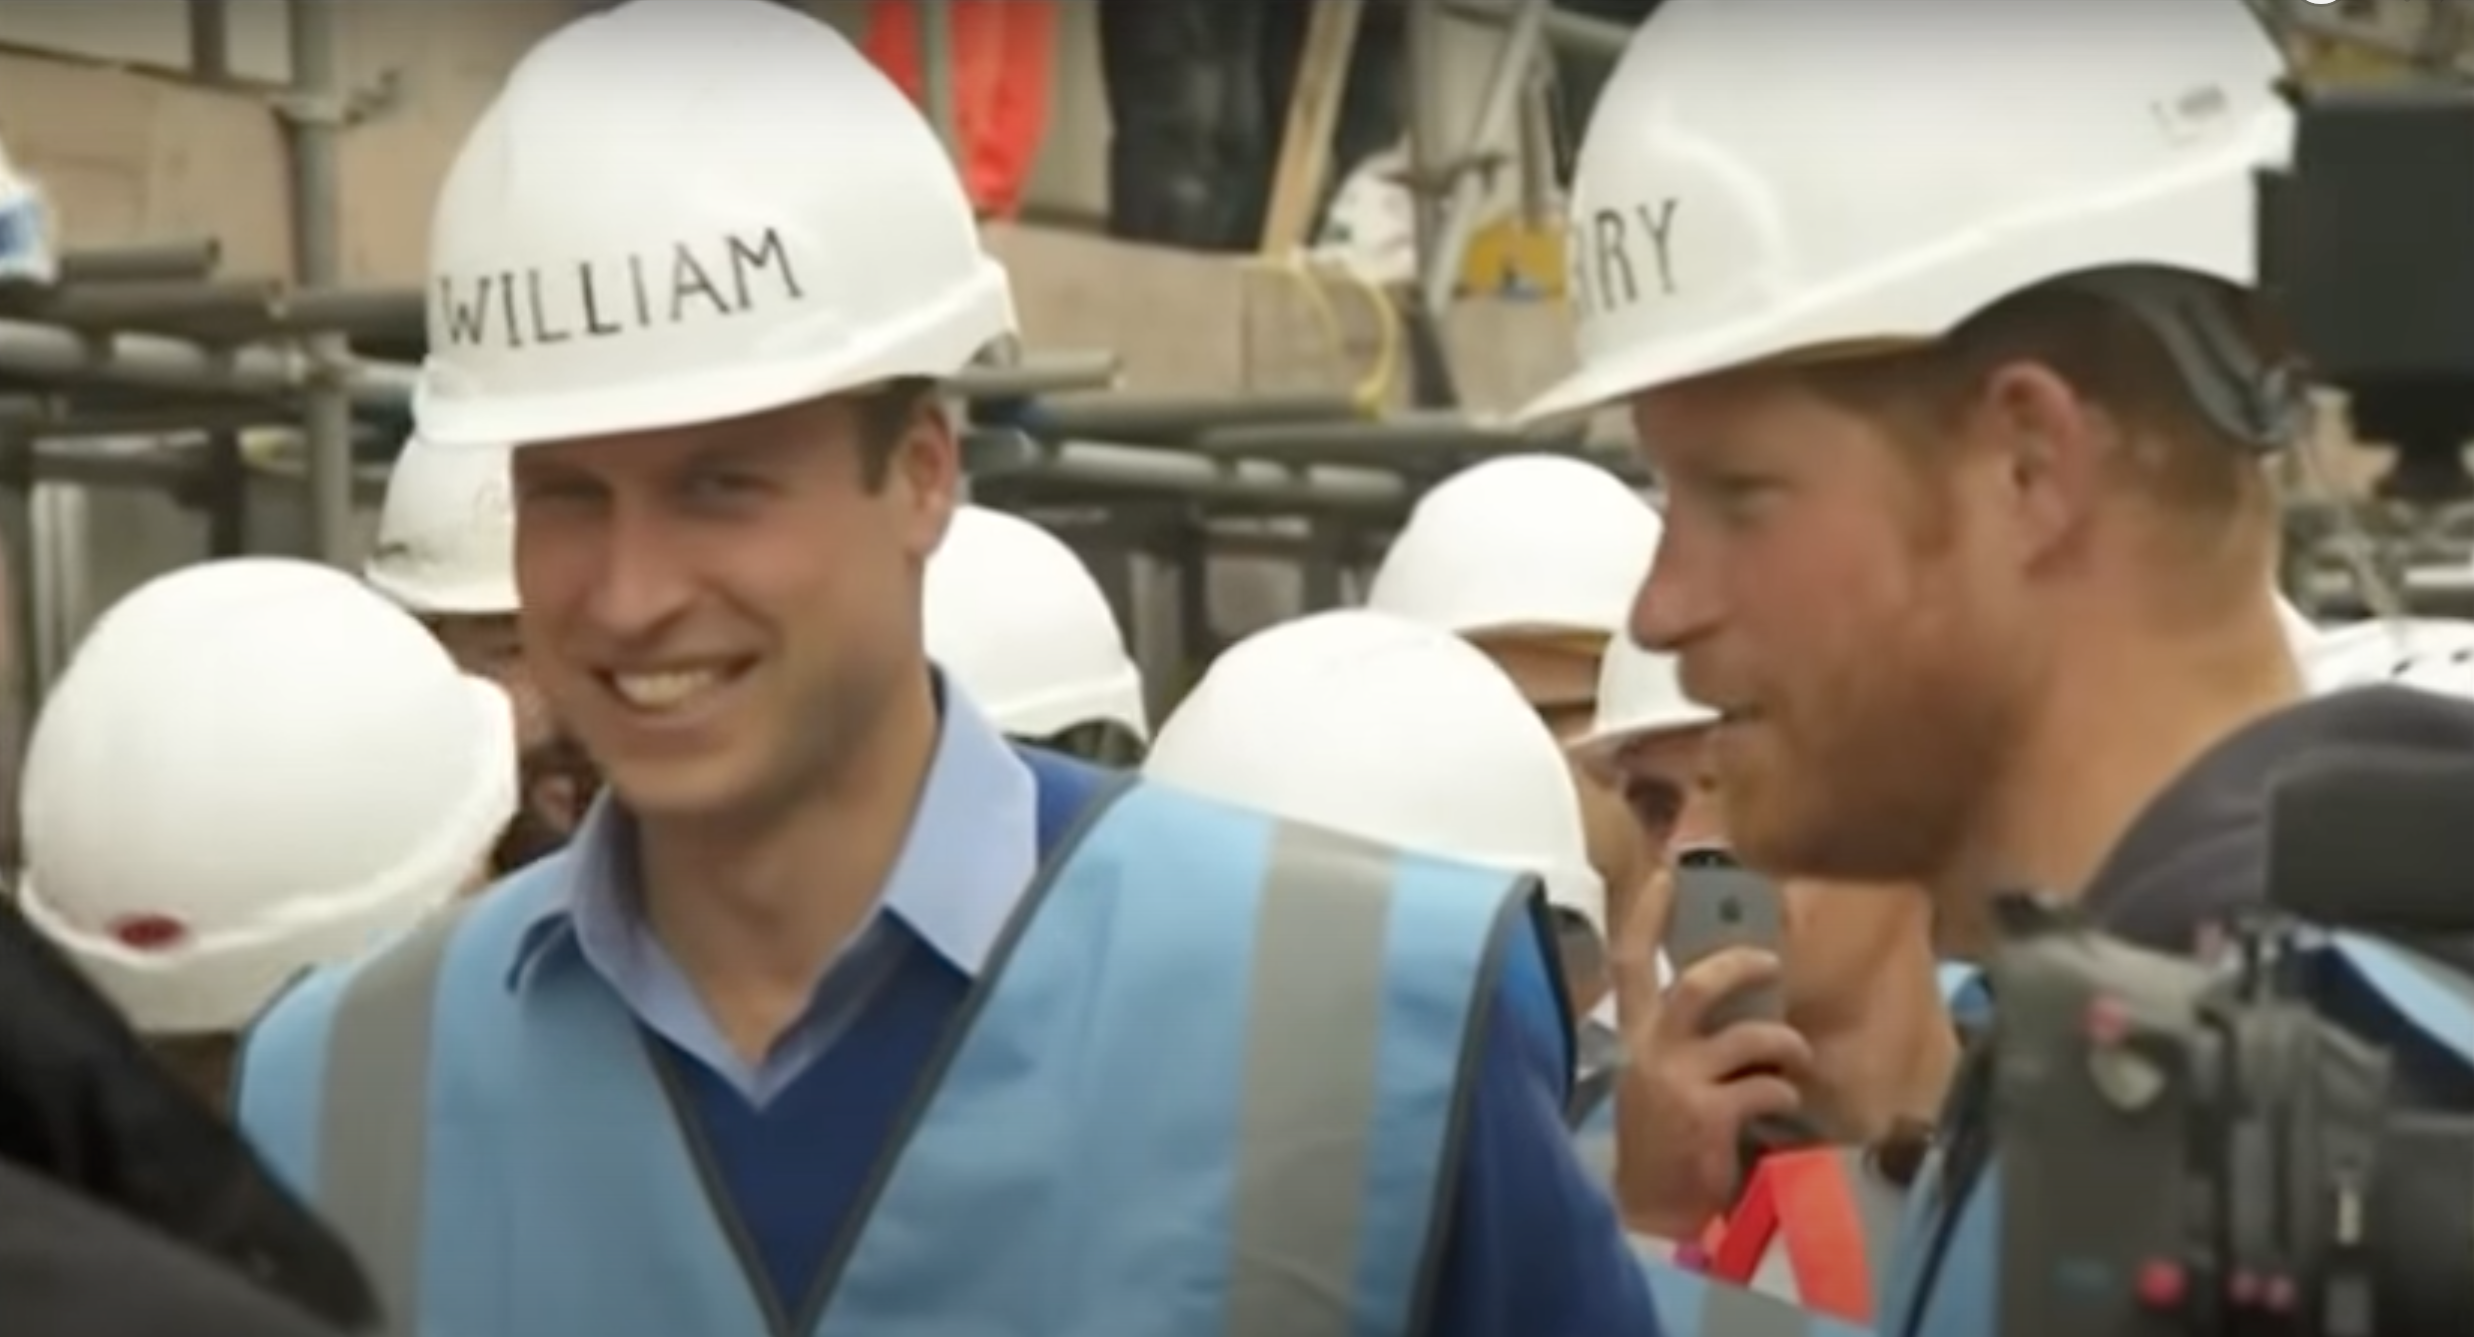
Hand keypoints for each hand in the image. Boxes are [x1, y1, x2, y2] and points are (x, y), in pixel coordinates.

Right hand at [1608, 867, 1813, 1238]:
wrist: (1648, 1210)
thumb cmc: (1660, 1141)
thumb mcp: (1654, 1080)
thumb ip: (1678, 1042)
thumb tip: (1737, 1005)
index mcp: (1632, 1037)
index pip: (1629, 962)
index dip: (1646, 915)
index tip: (1668, 874)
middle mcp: (1649, 1051)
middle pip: (1696, 984)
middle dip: (1741, 965)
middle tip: (1771, 963)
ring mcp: (1677, 1082)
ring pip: (1746, 1035)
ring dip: (1784, 1040)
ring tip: (1796, 1053)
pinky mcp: (1708, 1115)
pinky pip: (1765, 1085)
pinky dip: (1784, 1090)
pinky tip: (1785, 1103)